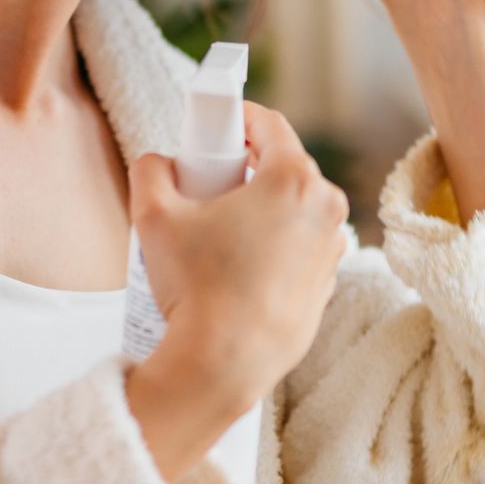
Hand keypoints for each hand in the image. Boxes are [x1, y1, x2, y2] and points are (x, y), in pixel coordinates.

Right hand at [126, 101, 348, 409]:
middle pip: (283, 166)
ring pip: (294, 209)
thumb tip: (158, 163)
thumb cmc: (196, 286)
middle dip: (246, 167)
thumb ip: (151, 170)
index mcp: (294, 179)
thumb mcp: (154, 215)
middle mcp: (326, 208)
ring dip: (263, 209)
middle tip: (206, 188)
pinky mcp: (327, 284)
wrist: (223, 363)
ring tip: (220, 234)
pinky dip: (275, 247)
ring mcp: (332, 250)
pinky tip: (239, 269)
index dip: (235, 120)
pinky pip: (299, 248)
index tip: (211, 134)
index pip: (268, 123)